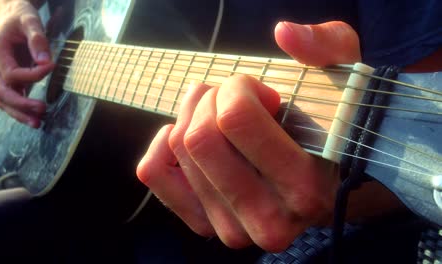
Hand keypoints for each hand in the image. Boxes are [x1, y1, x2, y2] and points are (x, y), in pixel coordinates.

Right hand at [0, 0, 53, 127]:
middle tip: (42, 109)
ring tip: (38, 123)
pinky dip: (20, 110)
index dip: (32, 75)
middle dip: (21, 104)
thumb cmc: (21, 16)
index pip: (11, 72)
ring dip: (19, 113)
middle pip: (1, 92)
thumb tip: (45, 63)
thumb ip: (38, 40)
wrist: (12, 15)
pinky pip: (10, 99)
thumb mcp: (30, 21)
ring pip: (3, 100)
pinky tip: (35, 118)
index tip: (51, 67)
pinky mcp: (8, 80)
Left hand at [137, 21, 361, 251]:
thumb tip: (284, 33)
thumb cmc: (333, 133)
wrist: (329, 184)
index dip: (239, 89)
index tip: (262, 92)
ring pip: (179, 149)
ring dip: (193, 113)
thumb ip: (327, 48)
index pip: (235, 119)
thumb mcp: (346, 83)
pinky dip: (163, 143)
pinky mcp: (206, 224)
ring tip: (219, 111)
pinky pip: (155, 173)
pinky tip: (187, 134)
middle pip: (200, 137)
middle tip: (234, 96)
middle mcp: (267, 220)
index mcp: (305, 189)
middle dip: (212, 99)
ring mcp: (233, 228)